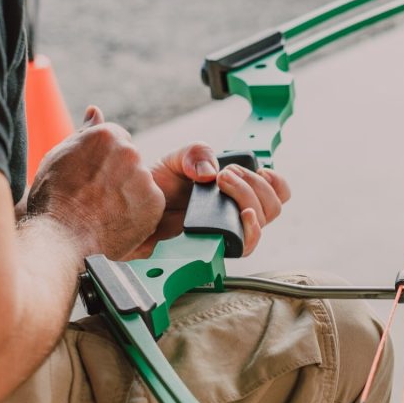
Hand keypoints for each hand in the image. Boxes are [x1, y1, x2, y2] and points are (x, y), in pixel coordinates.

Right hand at [27, 106, 164, 258]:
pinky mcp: (156, 201)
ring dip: (129, 193)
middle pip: (131, 160)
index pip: (117, 139)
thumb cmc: (53, 198)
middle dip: (119, 174)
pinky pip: (150, 203)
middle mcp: (130, 152)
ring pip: (140, 182)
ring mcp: (144, 177)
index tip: (92, 175)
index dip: (104, 159)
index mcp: (106, 136)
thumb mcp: (59, 156)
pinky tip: (117, 220)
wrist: (61, 238)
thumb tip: (96, 111)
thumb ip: (84, 132)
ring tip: (105, 210)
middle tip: (97, 195)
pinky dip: (138, 212)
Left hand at [129, 143, 291, 258]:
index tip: (262, 170)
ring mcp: (226, 232)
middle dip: (255, 186)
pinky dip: (250, 229)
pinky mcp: (215, 248)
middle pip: (273, 208)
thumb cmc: (152, 189)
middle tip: (226, 174)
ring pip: (261, 224)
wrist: (127, 211)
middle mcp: (234, 214)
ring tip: (222, 183)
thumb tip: (213, 174)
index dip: (276, 183)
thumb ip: (197, 154)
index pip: (276, 193)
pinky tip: (241, 214)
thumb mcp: (175, 159)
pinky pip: (244, 246)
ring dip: (249, 198)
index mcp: (234, 192)